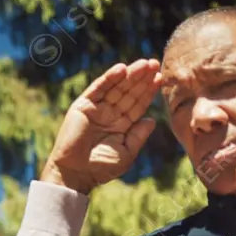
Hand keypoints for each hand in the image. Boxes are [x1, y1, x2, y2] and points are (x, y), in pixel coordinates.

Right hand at [42, 58, 161, 193]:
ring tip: (143, 64)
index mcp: (122, 125)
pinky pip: (98, 88)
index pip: (138, 104)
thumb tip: (152, 120)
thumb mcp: (126, 153)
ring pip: (116, 87)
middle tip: (154, 63)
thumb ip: (138, 136)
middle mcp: (110, 114)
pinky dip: (109, 78)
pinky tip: (121, 69)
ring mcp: (97, 109)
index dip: (148, 91)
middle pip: (129, 92)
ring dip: (129, 74)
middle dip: (141, 79)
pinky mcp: (83, 105)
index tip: (160, 78)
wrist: (76, 173)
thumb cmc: (101, 168)